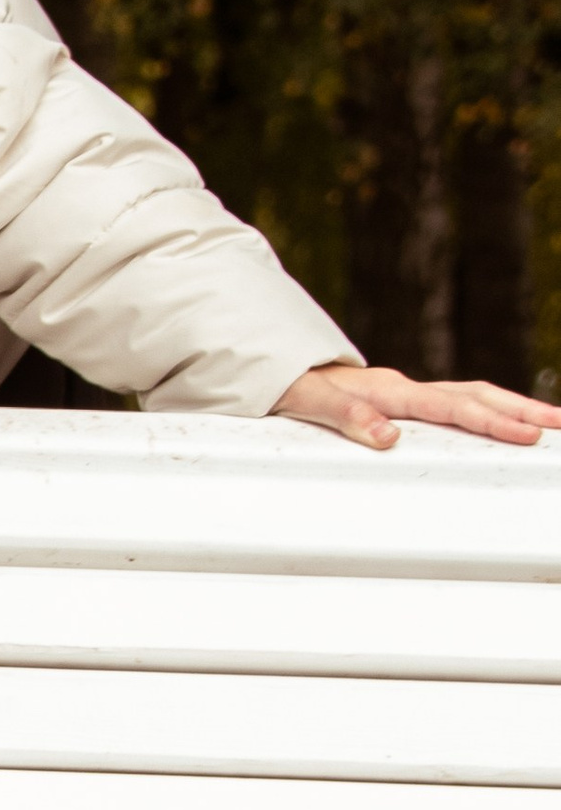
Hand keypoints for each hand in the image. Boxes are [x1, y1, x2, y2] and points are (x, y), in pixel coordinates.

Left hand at [273, 360, 560, 452]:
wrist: (277, 370)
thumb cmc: (289, 387)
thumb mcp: (305, 401)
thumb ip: (345, 417)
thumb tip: (389, 439)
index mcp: (387, 390)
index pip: (448, 407)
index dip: (489, 422)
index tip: (525, 435)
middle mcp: (404, 388)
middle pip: (474, 395)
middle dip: (520, 411)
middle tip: (559, 426)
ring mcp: (409, 393)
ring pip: (472, 396)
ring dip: (513, 409)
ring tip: (553, 424)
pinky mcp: (408, 402)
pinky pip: (458, 405)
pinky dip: (490, 413)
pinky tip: (511, 425)